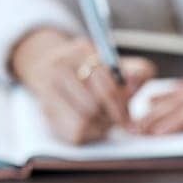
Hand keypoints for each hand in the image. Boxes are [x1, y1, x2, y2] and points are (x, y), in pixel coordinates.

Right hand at [10, 28, 157, 144]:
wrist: (50, 68)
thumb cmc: (90, 73)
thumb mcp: (115, 66)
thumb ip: (135, 71)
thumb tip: (138, 77)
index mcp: (81, 50)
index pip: (107, 88)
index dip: (121, 107)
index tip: (127, 117)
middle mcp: (59, 64)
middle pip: (94, 106)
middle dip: (110, 117)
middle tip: (116, 120)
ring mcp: (47, 85)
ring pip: (84, 120)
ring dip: (100, 126)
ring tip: (103, 121)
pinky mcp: (43, 106)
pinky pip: (73, 131)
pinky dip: (87, 133)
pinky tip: (90, 126)